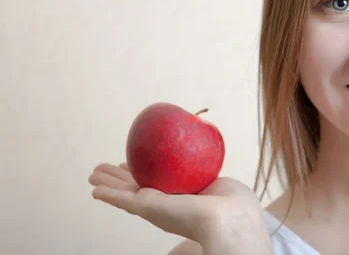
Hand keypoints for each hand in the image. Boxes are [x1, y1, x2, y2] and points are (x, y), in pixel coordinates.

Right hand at [88, 163, 270, 251]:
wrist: (226, 219)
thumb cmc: (232, 203)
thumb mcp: (220, 181)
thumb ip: (207, 170)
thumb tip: (203, 152)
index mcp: (183, 198)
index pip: (159, 183)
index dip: (145, 173)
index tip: (133, 163)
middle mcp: (166, 204)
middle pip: (136, 187)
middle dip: (120, 178)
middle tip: (103, 168)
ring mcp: (155, 207)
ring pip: (124, 193)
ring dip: (107, 183)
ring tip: (92, 174)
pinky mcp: (146, 208)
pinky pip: (121, 200)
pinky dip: (107, 194)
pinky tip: (95, 189)